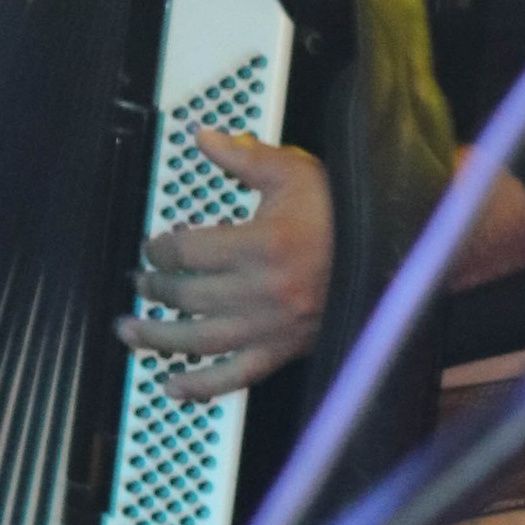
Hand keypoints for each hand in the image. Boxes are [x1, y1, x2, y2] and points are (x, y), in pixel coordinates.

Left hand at [115, 131, 331, 399]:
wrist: (395, 254)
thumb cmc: (346, 215)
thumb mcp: (296, 172)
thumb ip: (245, 157)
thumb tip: (203, 138)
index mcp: (261, 245)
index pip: (186, 252)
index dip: (160, 248)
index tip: (154, 245)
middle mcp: (263, 291)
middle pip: (186, 295)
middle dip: (154, 288)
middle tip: (140, 282)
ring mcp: (272, 326)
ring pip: (199, 340)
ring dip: (158, 338)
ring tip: (130, 331)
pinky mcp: (284, 349)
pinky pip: (236, 376)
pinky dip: (200, 387)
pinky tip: (173, 387)